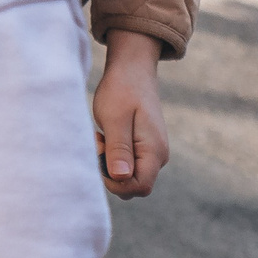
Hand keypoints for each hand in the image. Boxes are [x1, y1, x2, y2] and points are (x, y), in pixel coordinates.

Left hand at [91, 31, 168, 197]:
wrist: (132, 69)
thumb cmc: (122, 90)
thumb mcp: (115, 119)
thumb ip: (119, 150)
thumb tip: (121, 178)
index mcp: (155, 151)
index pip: (139, 188)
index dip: (116, 182)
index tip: (101, 155)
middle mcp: (158, 156)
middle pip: (133, 187)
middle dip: (110, 173)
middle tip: (99, 142)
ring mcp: (152, 153)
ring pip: (128, 178)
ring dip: (109, 164)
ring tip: (102, 136)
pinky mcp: (143, 149)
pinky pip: (127, 166)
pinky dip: (112, 157)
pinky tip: (107, 137)